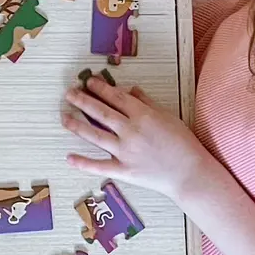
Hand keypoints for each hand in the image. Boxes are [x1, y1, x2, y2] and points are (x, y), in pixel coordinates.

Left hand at [62, 79, 204, 199]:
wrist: (190, 173)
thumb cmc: (183, 144)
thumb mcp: (168, 116)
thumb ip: (147, 102)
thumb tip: (130, 89)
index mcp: (143, 116)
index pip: (116, 98)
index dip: (100, 88)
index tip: (89, 81)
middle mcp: (131, 132)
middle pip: (101, 113)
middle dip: (82, 101)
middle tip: (69, 93)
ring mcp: (125, 152)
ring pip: (95, 135)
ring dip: (76, 125)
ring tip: (64, 117)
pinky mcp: (124, 171)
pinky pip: (99, 166)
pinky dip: (83, 163)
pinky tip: (69, 157)